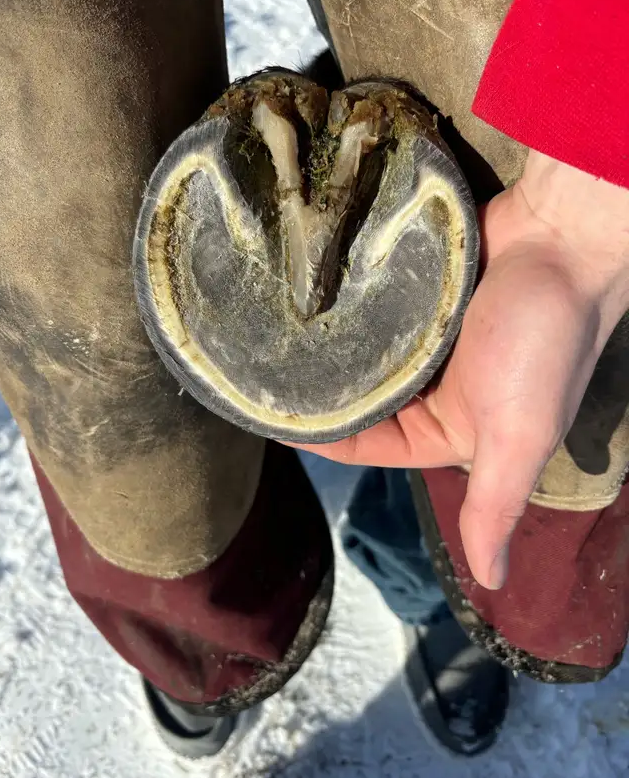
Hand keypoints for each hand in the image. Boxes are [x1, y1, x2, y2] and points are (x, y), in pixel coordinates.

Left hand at [295, 151, 628, 589]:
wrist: (562, 241)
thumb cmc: (545, 343)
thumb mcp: (520, 434)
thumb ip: (497, 505)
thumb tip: (493, 585)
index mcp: (456, 432)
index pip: (373, 447)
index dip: (325, 440)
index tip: (272, 422)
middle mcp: (438, 393)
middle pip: (363, 403)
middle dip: (320, 397)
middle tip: (262, 380)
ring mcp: (427, 342)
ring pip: (364, 359)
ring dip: (328, 355)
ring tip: (273, 344)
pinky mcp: (421, 299)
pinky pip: (373, 316)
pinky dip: (346, 316)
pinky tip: (309, 308)